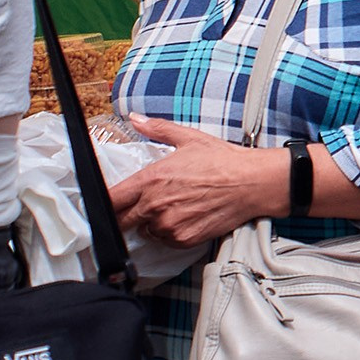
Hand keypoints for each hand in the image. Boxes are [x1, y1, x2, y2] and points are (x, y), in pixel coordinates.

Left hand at [112, 117, 282, 247]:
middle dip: (127, 215)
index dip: (106, 202)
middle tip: (142, 206)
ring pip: (145, 231)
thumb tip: (135, 118)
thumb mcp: (188, 138)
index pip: (111, 199)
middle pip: (122, 222)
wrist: (252, 182)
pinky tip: (185, 217)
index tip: (111, 202)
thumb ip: (156, 129)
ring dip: (152, 224)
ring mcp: (169, 225)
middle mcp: (155, 205)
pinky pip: (166, 241)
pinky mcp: (184, 239)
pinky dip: (171, 233)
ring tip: (173, 208)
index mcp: (151, 179)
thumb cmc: (223, 160)